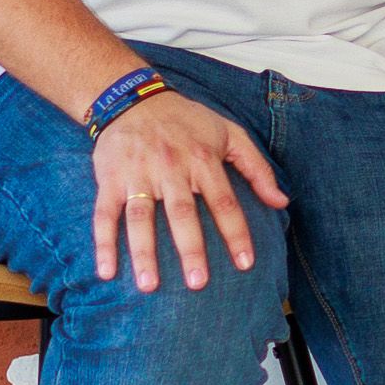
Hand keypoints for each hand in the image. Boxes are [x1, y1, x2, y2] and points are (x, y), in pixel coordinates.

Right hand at [89, 90, 287, 292]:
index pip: (224, 202)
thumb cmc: (187, 120)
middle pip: (182, 213)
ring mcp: (138, 174)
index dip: (235, 233)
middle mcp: (171, 168)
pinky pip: (105, 214)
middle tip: (198, 283)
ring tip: (149, 286)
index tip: (245, 264)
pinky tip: (106, 270)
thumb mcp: (230, 133)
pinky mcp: (110, 179)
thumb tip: (281, 201)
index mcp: (203, 160)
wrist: (133, 98)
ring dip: (143, 252)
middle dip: (190, 249)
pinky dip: (103, 242)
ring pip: (140, 217)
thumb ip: (257, 168)